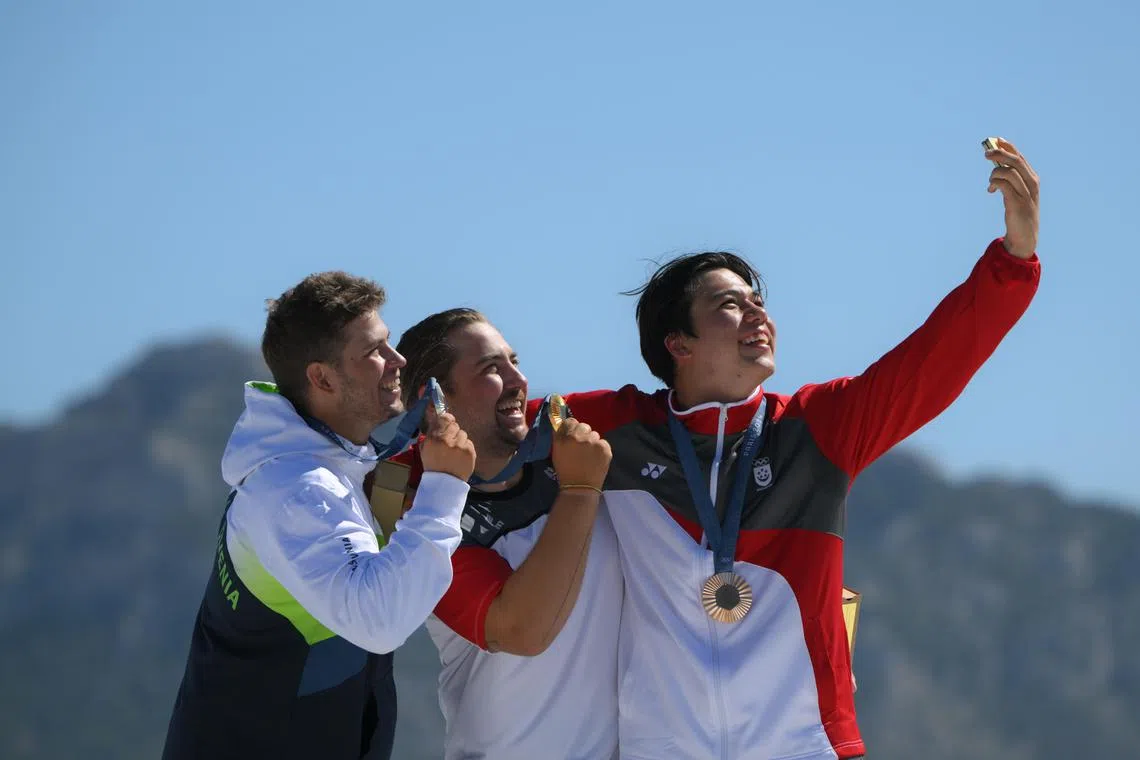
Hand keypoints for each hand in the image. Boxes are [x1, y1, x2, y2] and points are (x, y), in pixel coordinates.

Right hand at [419, 407, 475, 480]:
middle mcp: (447, 440)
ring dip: (460, 440)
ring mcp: (459, 445)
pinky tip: (460, 457)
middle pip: (455, 425)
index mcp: (434, 439)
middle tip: (450, 442)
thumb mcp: (425, 449)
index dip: (447, 419)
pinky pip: (469, 443)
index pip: (444, 418)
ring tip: (455, 452)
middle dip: (453, 432)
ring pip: (463, 434)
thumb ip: (431, 432)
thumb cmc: (433, 466)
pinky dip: (466, 448)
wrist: (444, 484)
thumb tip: (435, 416)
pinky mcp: (469, 451)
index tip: (448, 421)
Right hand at [551, 419, 611, 489]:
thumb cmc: (565, 471)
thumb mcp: (557, 452)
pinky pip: (603, 442)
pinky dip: (600, 449)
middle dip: (583, 434)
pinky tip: (596, 459)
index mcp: (564, 437)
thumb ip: (560, 437)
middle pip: (584, 426)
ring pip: (594, 434)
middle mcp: (578, 437)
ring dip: (592, 441)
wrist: (579, 488)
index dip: (572, 428)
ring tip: (589, 455)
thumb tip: (563, 424)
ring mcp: (593, 441)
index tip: (573, 434)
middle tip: (582, 446)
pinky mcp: (604, 448)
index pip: (570, 421)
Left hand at [985, 138, 1038, 259]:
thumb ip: (1010, 180)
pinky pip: (1004, 185)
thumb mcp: (1017, 193)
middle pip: (1015, 161)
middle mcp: (1031, 183)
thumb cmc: (1019, 212)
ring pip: (1008, 172)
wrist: (1025, 235)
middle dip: (1000, 154)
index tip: (997, 140)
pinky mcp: (1017, 203)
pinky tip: (991, 190)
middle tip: (986, 153)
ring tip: (990, 183)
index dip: (1009, 147)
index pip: (1020, 158)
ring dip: (994, 174)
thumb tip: (995, 166)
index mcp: (1033, 179)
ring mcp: (1026, 193)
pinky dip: (995, 183)